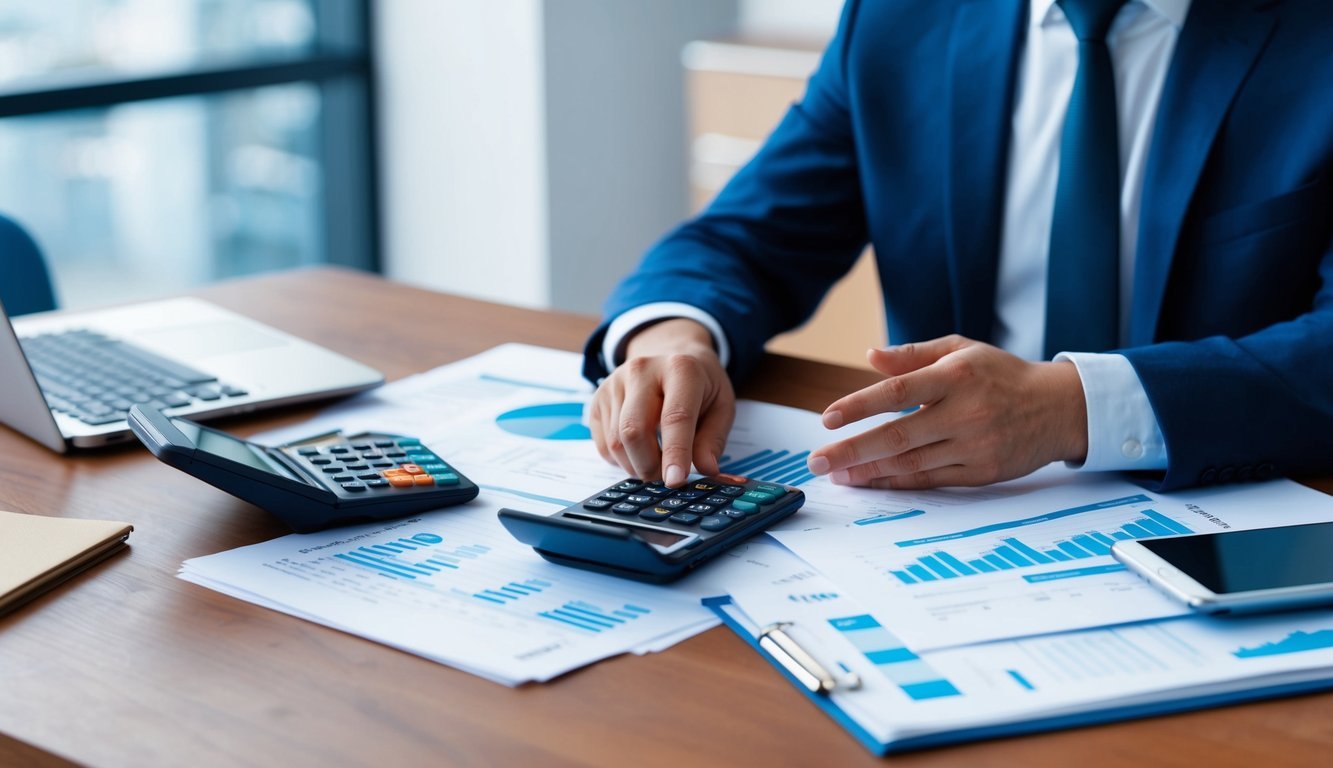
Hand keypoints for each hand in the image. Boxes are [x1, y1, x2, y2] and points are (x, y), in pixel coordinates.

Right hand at [588, 318, 734, 486]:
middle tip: (666, 477)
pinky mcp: (598, 399)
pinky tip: (638, 451)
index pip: (675, 416)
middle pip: (634, 431)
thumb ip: (713, 439)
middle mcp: (641, 370)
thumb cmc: (700, 386)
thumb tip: (706, 469)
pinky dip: (621, 460)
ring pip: (616, 442)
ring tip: (656, 462)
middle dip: (649, 466)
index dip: (676, 453)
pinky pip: (603, 444)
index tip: (675, 481)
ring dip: (636, 466)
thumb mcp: (722, 406)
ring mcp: (614, 383)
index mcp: (680, 369)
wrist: (671, 354)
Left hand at [806, 335, 1087, 488]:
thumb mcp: (961, 350)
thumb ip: (913, 355)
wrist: (1060, 408)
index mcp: (956, 376)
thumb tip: (869, 357)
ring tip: (837, 475)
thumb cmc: (1001, 374)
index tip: (827, 419)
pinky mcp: (982, 472)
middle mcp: (965, 412)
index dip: (859, 406)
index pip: (898, 392)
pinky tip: (872, 482)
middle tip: (816, 461)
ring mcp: (974, 445)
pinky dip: (898, 483)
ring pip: (911, 464)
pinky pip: (931, 481)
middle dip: (852, 451)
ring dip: (869, 472)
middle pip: (897, 436)